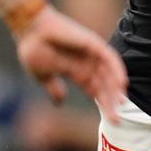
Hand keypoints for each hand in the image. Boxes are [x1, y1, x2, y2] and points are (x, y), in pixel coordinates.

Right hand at [15, 5, 126, 122]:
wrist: (28, 30)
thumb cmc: (33, 49)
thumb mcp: (44, 76)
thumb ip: (54, 88)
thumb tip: (60, 103)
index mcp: (78, 71)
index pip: (96, 90)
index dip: (104, 104)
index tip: (111, 120)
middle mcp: (88, 63)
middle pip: (105, 85)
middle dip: (111, 102)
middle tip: (117, 120)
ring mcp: (91, 53)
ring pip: (110, 73)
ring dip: (116, 89)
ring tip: (120, 105)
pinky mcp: (92, 43)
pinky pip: (110, 58)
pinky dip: (117, 70)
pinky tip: (122, 83)